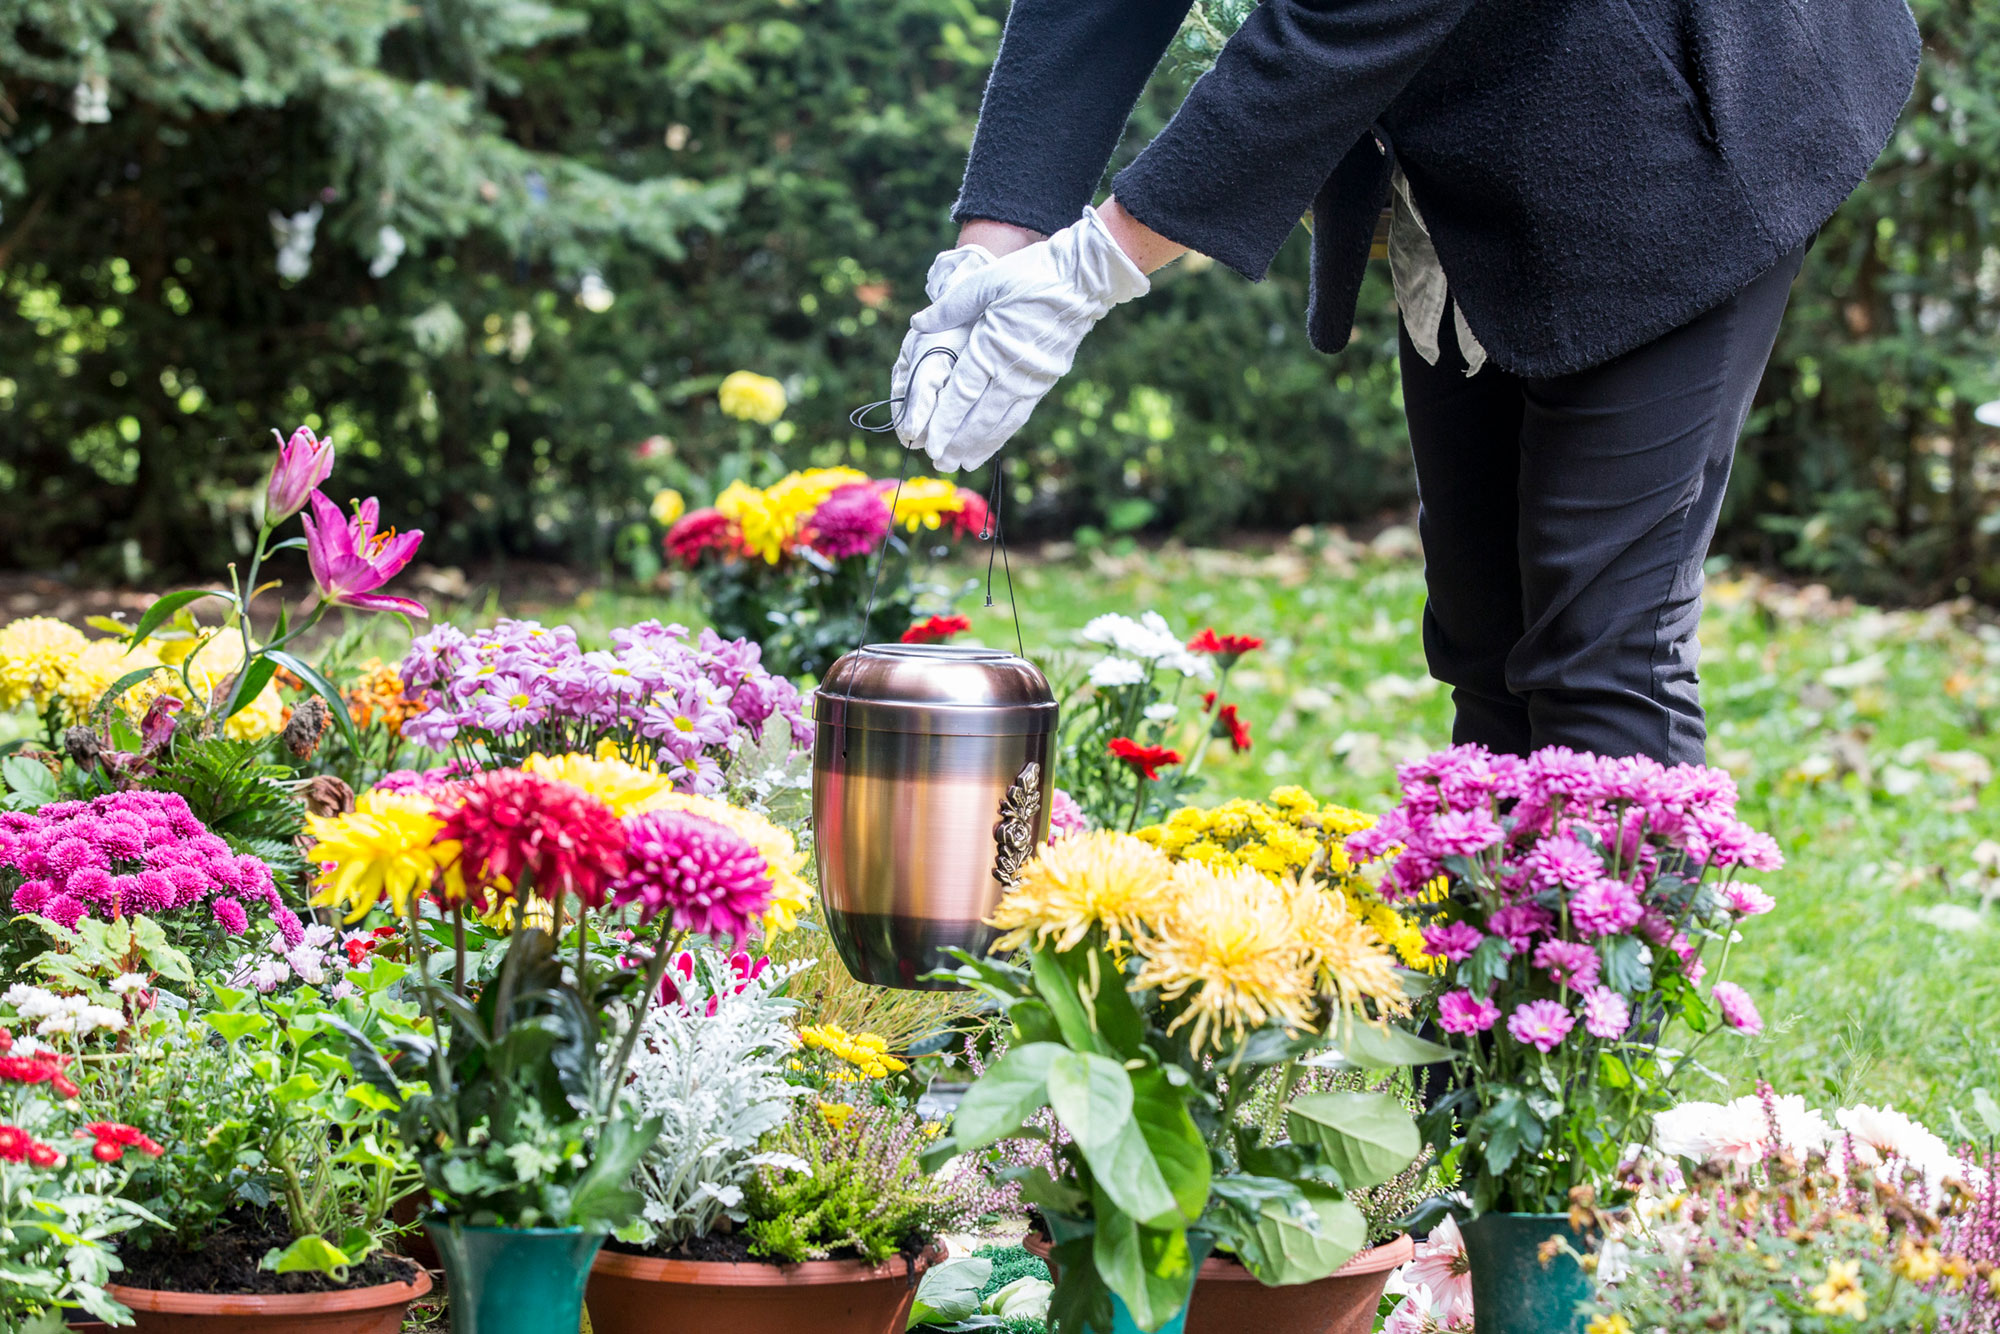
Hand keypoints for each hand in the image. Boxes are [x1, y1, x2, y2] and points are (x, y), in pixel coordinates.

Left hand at [902, 205, 1149, 472]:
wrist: (1082, 278)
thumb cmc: (1031, 274)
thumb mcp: (985, 281)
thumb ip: (950, 307)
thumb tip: (918, 324)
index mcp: (992, 345)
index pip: (962, 394)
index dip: (945, 422)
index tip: (930, 444)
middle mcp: (1012, 369)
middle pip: (980, 416)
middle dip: (959, 443)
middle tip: (940, 464)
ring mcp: (1032, 377)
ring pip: (1002, 420)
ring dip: (981, 444)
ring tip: (964, 463)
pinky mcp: (1046, 379)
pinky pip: (1021, 412)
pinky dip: (1004, 431)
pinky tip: (992, 441)